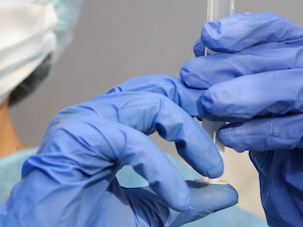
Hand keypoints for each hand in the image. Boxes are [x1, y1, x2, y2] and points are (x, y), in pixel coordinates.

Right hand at [0, 76, 237, 226]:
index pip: (159, 95)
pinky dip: (162, 169)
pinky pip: (132, 141)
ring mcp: (85, 119)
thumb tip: (226, 191)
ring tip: (212, 169)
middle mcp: (97, 114)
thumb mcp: (151, 214)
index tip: (222, 137)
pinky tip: (178, 198)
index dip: (193, 109)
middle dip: (196, 110)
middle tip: (222, 143)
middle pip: (158, 87)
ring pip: (151, 104)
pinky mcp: (76, 135)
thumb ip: (185, 200)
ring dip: (188, 135)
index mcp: (110, 125)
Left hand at [179, 12, 302, 225]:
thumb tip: (199, 56)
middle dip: (226, 67)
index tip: (206, 37)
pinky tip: (229, 137)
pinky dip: (257, 133)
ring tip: (207, 104)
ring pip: (285, 91)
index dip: (239, 30)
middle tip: (190, 76)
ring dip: (240, 96)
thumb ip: (237, 76)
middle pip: (274, 59)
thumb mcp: (255, 100)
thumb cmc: (284, 137)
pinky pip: (295, 130)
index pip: (274, 28)